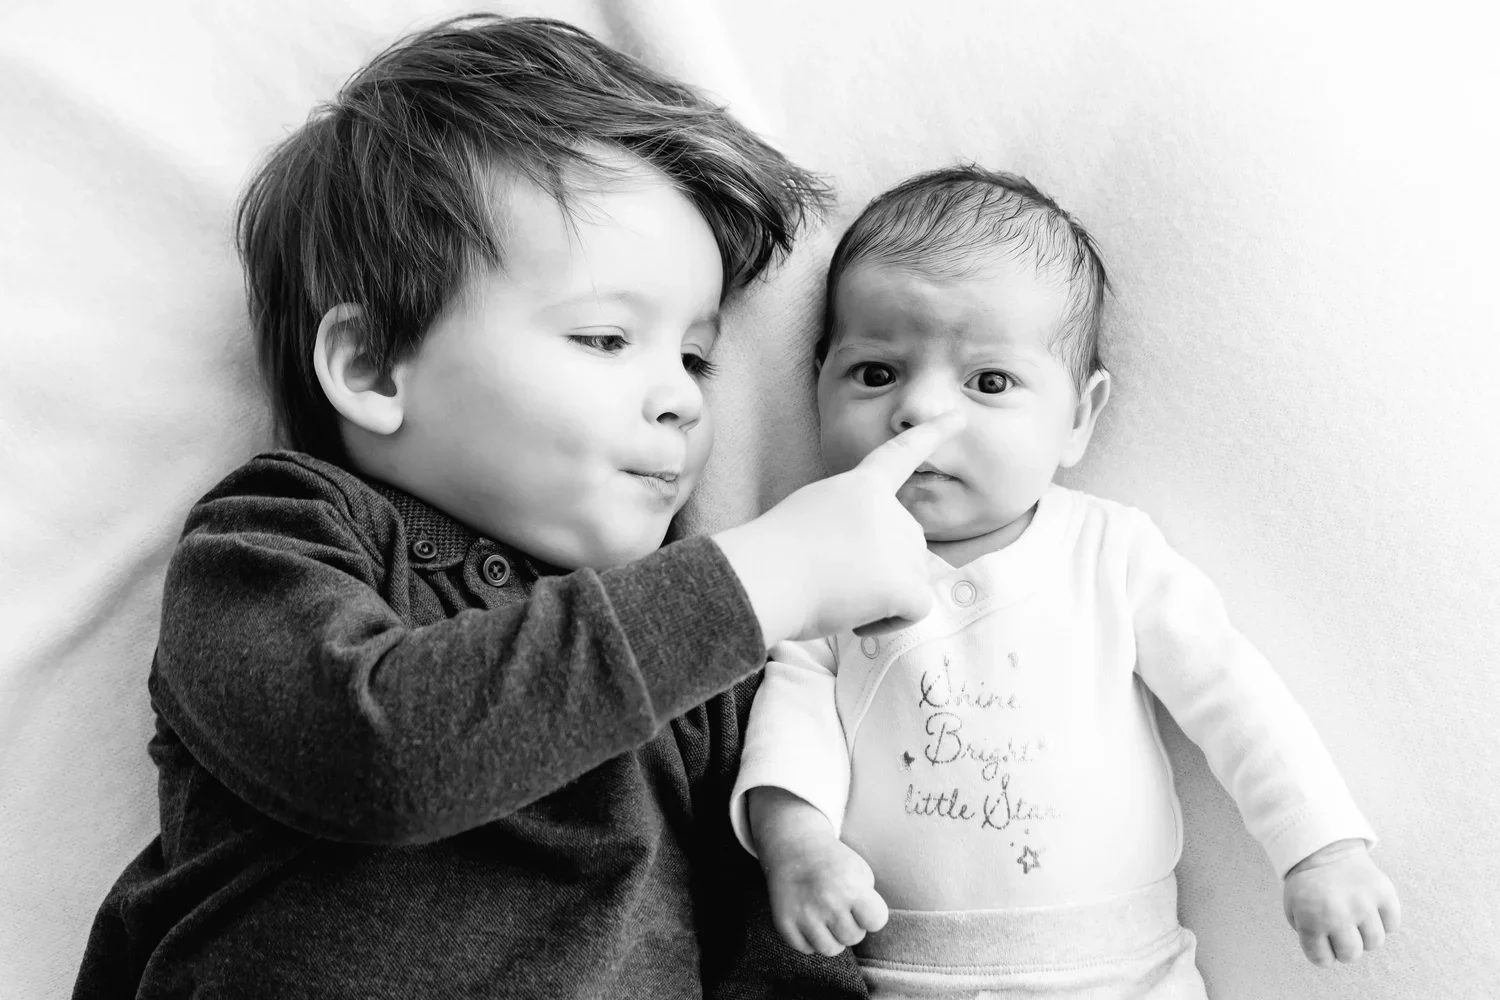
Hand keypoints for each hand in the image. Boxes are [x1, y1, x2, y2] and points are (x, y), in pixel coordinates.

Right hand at [714, 412, 963, 646]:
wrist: (764, 576)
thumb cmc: (771, 554)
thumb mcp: (811, 513)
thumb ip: (851, 521)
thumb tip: (872, 563)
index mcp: (861, 487)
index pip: (900, 454)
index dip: (931, 433)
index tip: (958, 416)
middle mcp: (890, 509)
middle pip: (907, 543)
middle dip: (883, 566)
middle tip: (834, 576)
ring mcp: (901, 545)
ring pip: (910, 578)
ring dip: (880, 595)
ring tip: (835, 593)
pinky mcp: (905, 584)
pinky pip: (916, 609)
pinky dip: (889, 621)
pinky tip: (856, 618)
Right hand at [749, 787, 888, 955]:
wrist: (792, 846)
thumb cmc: (832, 861)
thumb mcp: (859, 869)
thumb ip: (869, 900)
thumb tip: (868, 928)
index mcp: (850, 886)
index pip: (876, 922)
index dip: (871, 915)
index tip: (861, 905)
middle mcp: (827, 902)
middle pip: (853, 937)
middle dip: (850, 925)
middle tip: (840, 909)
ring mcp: (804, 915)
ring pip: (830, 949)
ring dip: (832, 937)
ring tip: (826, 917)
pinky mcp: (784, 923)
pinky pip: (806, 949)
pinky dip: (810, 938)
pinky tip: (808, 919)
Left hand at [1283, 839, 1400, 966]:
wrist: (1324, 848)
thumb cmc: (1308, 884)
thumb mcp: (1293, 908)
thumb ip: (1306, 934)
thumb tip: (1328, 953)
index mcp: (1311, 918)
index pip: (1322, 960)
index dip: (1323, 955)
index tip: (1323, 943)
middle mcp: (1338, 914)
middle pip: (1351, 955)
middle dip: (1345, 948)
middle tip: (1340, 931)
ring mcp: (1363, 903)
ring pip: (1374, 943)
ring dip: (1365, 936)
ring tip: (1355, 919)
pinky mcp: (1384, 893)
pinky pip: (1392, 925)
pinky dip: (1384, 922)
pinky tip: (1370, 910)